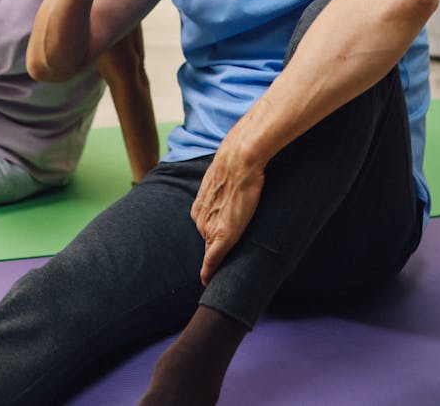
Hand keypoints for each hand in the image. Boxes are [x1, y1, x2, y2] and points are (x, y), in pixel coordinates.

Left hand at [191, 126, 265, 285]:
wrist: (239, 159)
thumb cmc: (234, 165)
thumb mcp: (221, 181)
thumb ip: (220, 192)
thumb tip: (231, 188)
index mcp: (199, 207)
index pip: (204, 230)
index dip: (208, 241)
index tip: (209, 254)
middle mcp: (200, 219)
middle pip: (206, 241)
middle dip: (211, 252)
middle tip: (217, 266)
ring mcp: (210, 226)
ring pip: (210, 251)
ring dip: (213, 262)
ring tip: (217, 275)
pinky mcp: (222, 234)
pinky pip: (212, 258)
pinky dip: (209, 270)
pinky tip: (207, 281)